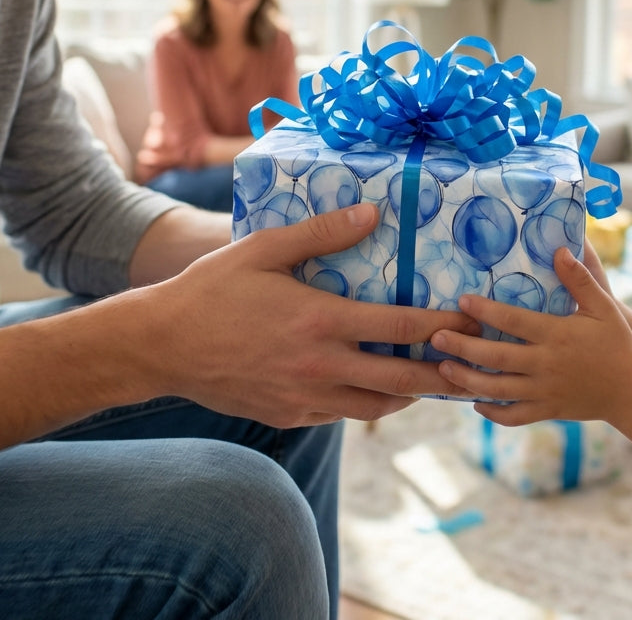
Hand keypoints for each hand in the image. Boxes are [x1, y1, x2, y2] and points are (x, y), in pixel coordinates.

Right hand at [148, 203, 477, 427]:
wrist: (161, 345)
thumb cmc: (213, 289)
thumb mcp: (265, 249)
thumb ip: (322, 233)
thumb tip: (372, 214)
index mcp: (320, 321)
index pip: (399, 328)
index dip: (441, 325)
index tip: (468, 321)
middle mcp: (320, 366)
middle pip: (400, 381)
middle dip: (442, 376)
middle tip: (470, 367)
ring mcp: (303, 397)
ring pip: (373, 407)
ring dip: (406, 395)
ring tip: (428, 380)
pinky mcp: (287, 415)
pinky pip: (339, 414)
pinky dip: (363, 403)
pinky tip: (369, 388)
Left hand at [429, 247, 631, 425]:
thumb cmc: (617, 343)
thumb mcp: (603, 307)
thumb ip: (580, 279)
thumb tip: (560, 249)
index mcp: (556, 335)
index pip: (514, 321)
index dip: (486, 310)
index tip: (462, 300)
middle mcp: (546, 364)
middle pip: (497, 357)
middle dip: (464, 347)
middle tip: (436, 337)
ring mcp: (544, 391)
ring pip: (498, 389)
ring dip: (467, 380)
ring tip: (443, 368)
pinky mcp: (547, 410)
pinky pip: (514, 416)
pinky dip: (492, 412)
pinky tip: (474, 402)